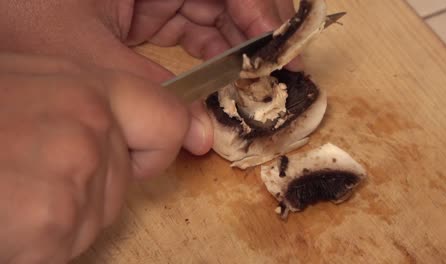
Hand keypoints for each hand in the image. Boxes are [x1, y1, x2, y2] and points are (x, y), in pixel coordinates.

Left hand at [0, 0, 298, 80]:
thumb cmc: (25, 18)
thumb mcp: (92, 56)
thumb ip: (153, 94)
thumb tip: (201, 138)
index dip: (261, 8)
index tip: (281, 45)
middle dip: (257, 29)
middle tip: (282, 67)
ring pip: (213, 12)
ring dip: (237, 45)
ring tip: (259, 78)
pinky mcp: (146, 11)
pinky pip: (191, 26)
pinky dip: (211, 52)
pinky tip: (226, 76)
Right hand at [0, 52, 203, 262]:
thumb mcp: (23, 86)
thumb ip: (78, 106)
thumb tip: (116, 131)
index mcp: (86, 87)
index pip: (165, 121)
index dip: (156, 146)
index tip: (142, 159)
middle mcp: (91, 128)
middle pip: (123, 184)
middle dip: (87, 192)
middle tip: (26, 175)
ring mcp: (76, 177)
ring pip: (94, 222)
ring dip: (56, 221)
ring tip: (7, 193)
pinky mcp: (52, 225)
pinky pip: (62, 249)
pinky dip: (34, 247)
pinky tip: (4, 219)